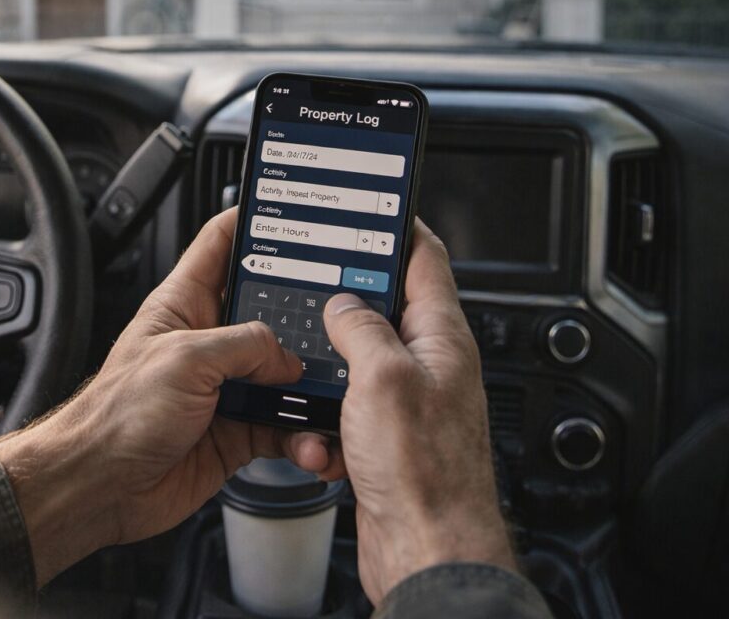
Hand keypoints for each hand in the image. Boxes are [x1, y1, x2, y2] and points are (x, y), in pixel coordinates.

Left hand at [0, 208, 324, 584]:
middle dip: (304, 315)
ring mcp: (224, 388)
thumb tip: (288, 356)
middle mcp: (208, 342)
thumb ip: (246, 345)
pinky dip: (302, 434)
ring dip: (309, 386)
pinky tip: (309, 438)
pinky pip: (284, 426)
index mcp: (184, 304)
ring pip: (285, 375)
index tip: (294, 215)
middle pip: (268, 312)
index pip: (221, 245)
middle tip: (339, 315)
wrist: (101, 486)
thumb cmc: (116, 416)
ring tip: (330, 389)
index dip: (254, 224)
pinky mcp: (236, 431)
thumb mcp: (185, 358)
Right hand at [294, 220, 515, 602]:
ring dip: (328, 369)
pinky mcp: (385, 438)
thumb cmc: (423, 472)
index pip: (426, 259)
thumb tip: (343, 302)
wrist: (426, 549)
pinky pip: (346, 409)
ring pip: (357, 362)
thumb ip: (361, 326)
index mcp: (441, 337)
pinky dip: (326, 418)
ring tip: (311, 377)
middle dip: (345, 303)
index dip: (399, 225)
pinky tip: (321, 436)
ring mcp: (407, 402)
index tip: (373, 204)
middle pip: (385, 308)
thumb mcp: (382, 376)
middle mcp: (428, 365)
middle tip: (313, 288)